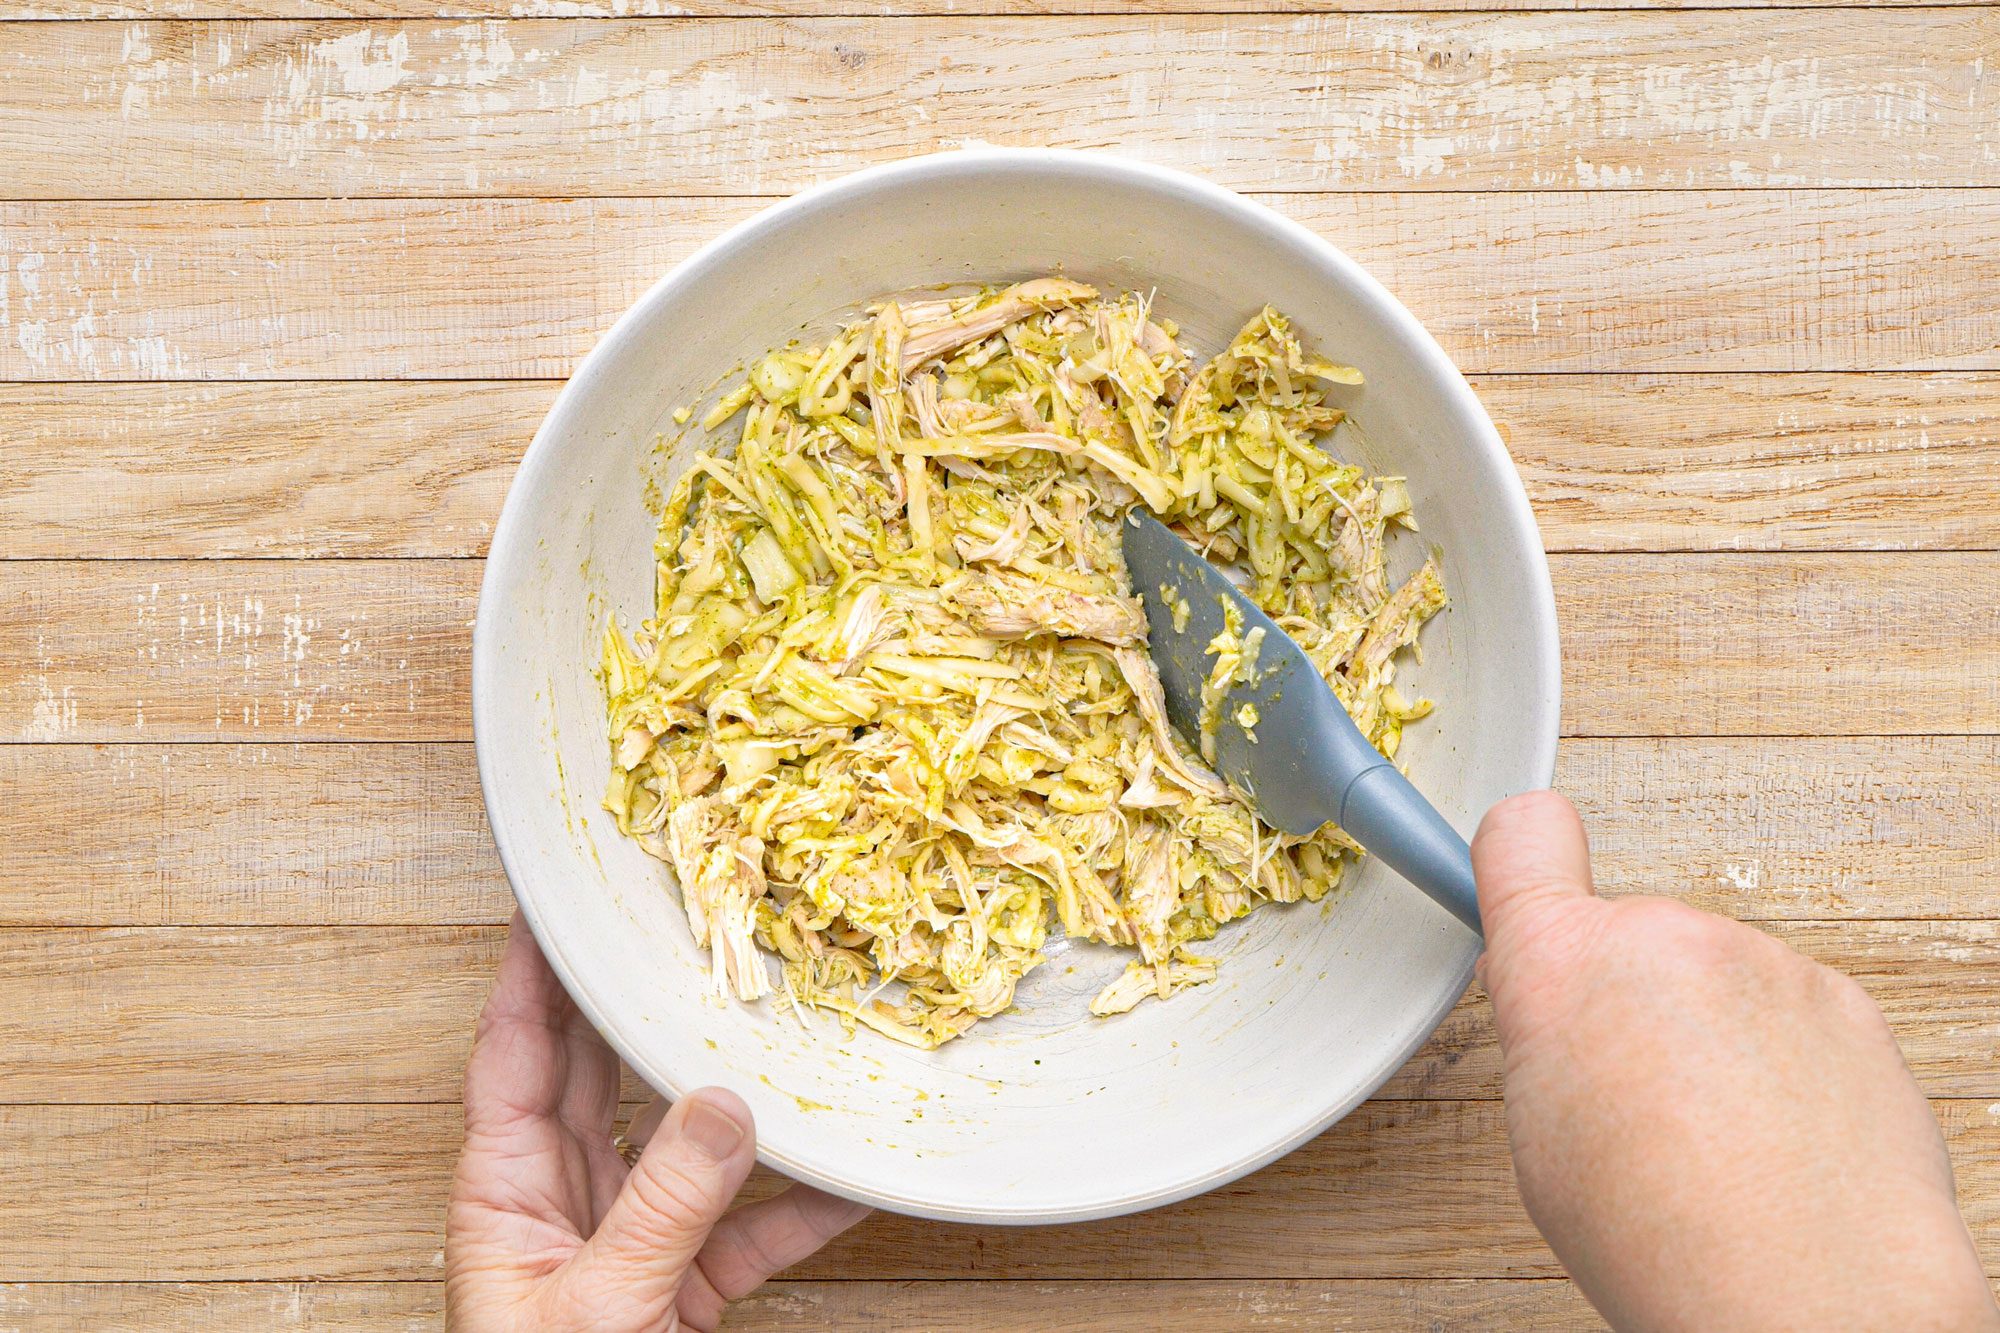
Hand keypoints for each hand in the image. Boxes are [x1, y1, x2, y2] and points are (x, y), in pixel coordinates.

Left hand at [446, 914, 870, 1330]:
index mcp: (502, 1192)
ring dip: (738, 1096)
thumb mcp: (597, 1306)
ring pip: (686, 1141)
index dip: (532, 973)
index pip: (513, 1054)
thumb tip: (721, 1104)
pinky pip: (746, 1226)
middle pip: (603, 1076)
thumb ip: (661, 1208)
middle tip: (684, 932)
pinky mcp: (680, 1288)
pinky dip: (799, 1202)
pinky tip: (850, 1172)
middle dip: (643, 1006)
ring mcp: (625, 1240)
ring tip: (784, 1029)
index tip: (559, 901)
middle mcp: (560, 1200)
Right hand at [1472, 791, 1996, 1331]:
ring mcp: (1762, 961)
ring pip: (1716, 978)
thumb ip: (1546, 1037)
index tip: (1524, 877)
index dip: (1520, 857)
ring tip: (1718, 1137)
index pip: (1523, 835)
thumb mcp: (1539, 1134)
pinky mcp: (1844, 999)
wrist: (1807, 1291)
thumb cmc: (1663, 1234)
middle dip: (1630, 996)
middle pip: (1630, 934)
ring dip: (1713, 1034)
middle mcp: (1663, 937)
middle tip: (1636, 1091)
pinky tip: (1778, 1138)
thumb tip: (1565, 1016)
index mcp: (1561, 962)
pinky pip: (1791, 1012)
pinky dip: (1785, 1062)